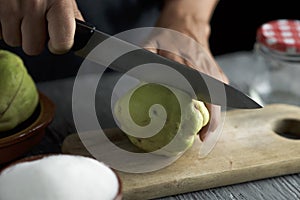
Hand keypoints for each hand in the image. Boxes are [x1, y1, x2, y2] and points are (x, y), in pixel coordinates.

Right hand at [0, 0, 82, 54]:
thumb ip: (70, 16)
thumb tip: (77, 38)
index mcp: (58, 2)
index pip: (62, 43)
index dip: (58, 45)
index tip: (55, 41)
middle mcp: (34, 3)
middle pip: (33, 48)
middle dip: (32, 38)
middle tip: (33, 21)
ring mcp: (10, 4)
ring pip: (13, 40)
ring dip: (15, 30)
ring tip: (19, 11)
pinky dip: (1, 24)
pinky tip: (7, 10)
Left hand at [144, 0, 228, 141]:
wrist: (186, 22)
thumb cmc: (168, 33)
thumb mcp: (151, 41)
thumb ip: (144, 57)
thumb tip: (138, 73)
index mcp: (189, 63)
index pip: (201, 93)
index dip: (206, 114)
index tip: (203, 130)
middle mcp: (205, 68)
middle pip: (214, 99)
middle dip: (212, 120)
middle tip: (204, 137)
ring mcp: (213, 70)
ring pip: (218, 97)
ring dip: (214, 115)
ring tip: (205, 131)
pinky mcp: (217, 71)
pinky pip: (218, 92)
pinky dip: (214, 104)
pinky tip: (207, 115)